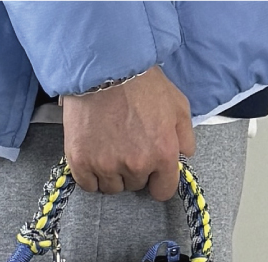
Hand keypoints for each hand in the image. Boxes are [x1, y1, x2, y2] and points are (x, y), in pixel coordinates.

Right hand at [61, 65, 194, 200]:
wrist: (105, 65)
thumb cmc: (141, 81)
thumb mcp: (178, 105)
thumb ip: (185, 137)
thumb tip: (184, 156)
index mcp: (163, 154)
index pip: (163, 191)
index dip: (157, 180)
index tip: (151, 172)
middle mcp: (136, 164)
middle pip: (135, 186)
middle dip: (133, 170)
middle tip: (127, 143)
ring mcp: (107, 165)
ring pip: (112, 187)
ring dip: (112, 173)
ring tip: (109, 145)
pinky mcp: (82, 161)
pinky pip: (88, 184)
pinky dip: (91, 174)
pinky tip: (94, 155)